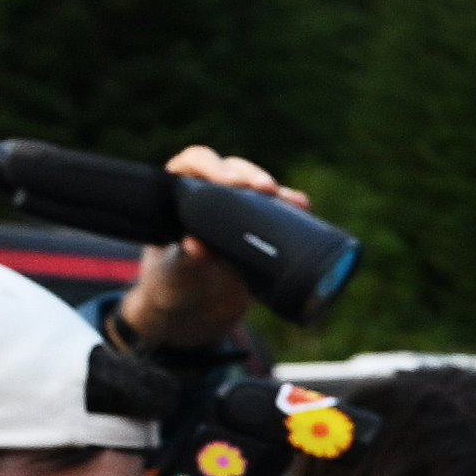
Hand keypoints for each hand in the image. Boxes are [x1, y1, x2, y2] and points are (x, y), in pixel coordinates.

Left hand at [123, 147, 286, 348]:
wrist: (195, 312)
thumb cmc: (173, 285)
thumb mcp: (175, 272)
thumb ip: (182, 259)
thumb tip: (197, 246)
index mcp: (178, 194)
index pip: (195, 164)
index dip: (213, 166)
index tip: (229, 182)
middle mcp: (208, 195)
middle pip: (233, 171)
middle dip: (251, 175)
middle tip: (265, 188)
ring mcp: (236, 213)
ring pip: (257, 189)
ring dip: (276, 191)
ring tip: (293, 200)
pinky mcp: (258, 231)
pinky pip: (277, 214)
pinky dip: (291, 210)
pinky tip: (302, 206)